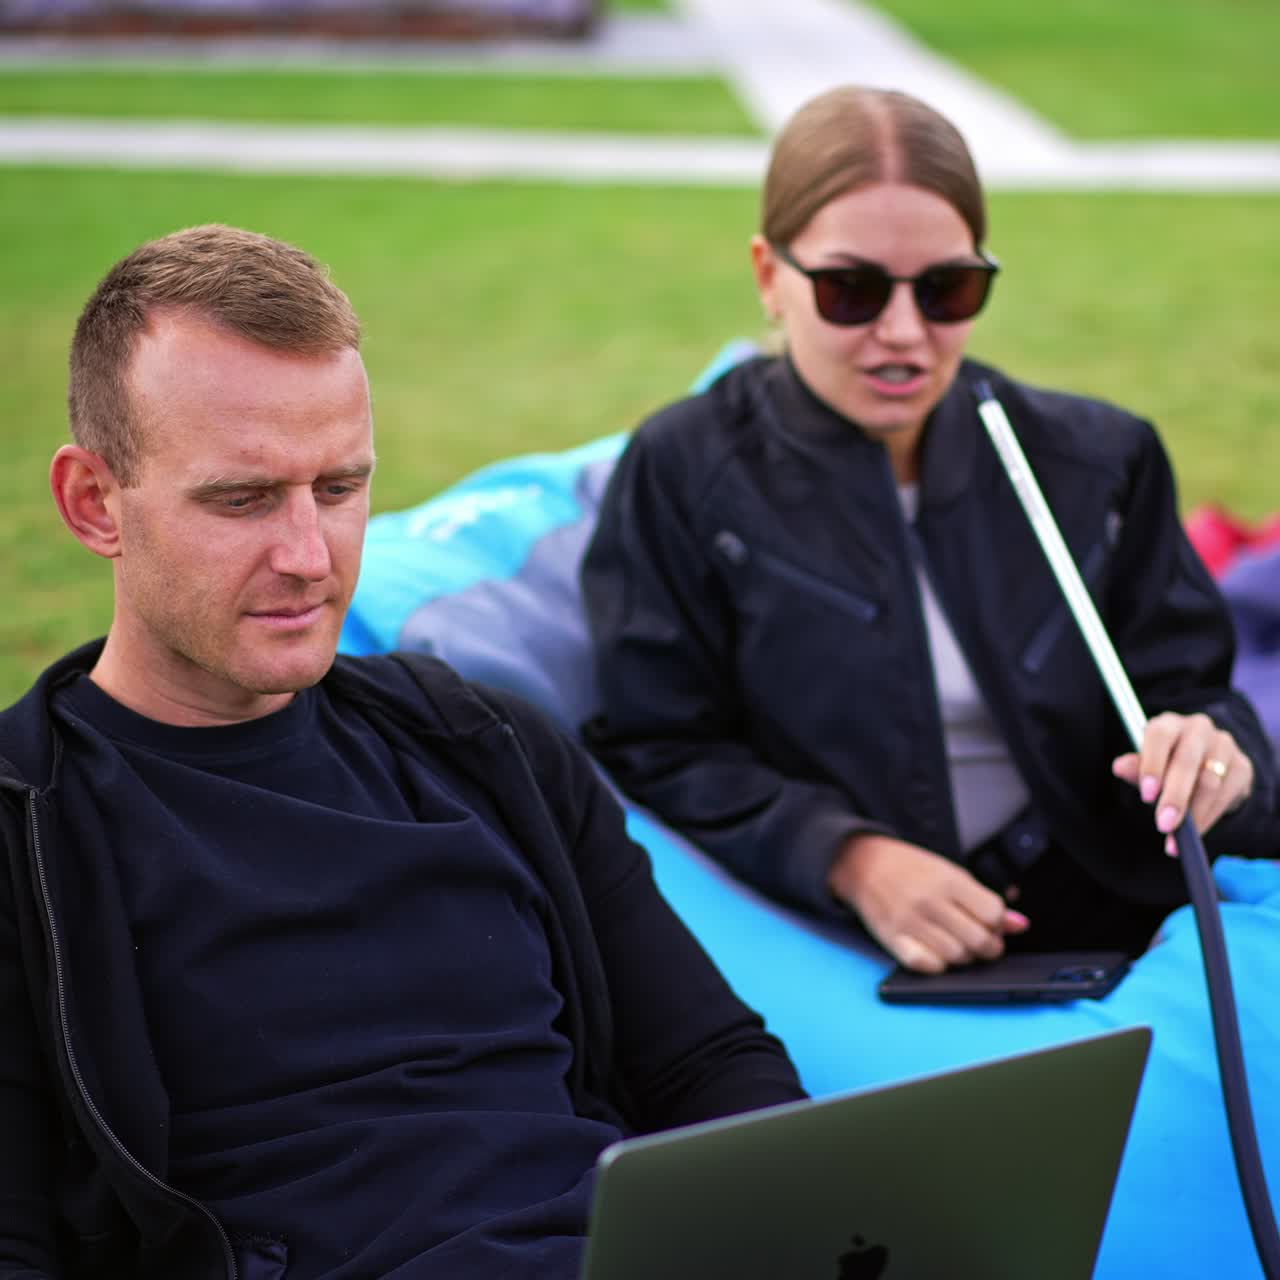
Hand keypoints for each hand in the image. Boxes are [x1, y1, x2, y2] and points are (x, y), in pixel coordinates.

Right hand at [828, 833, 1029, 973]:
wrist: (863, 864)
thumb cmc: (912, 870)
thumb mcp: (951, 874)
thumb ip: (985, 900)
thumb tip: (1020, 925)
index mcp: (948, 880)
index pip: (992, 914)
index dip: (997, 924)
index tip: (989, 923)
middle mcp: (930, 901)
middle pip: (978, 941)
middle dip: (988, 947)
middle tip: (980, 942)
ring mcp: (909, 922)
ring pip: (956, 958)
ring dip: (964, 957)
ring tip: (957, 945)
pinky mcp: (892, 939)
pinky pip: (927, 966)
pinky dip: (938, 965)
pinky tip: (936, 953)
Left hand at [1111, 712, 1253, 855]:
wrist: (1203, 765)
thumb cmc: (1165, 764)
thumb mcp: (1146, 764)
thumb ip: (1135, 768)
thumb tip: (1119, 767)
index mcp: (1168, 724)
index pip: (1160, 736)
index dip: (1153, 765)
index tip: (1147, 795)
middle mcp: (1198, 728)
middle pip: (1187, 762)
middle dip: (1174, 797)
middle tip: (1164, 825)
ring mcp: (1223, 745)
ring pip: (1209, 782)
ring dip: (1193, 814)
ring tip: (1178, 836)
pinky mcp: (1242, 766)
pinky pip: (1226, 795)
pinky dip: (1209, 817)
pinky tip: (1196, 831)